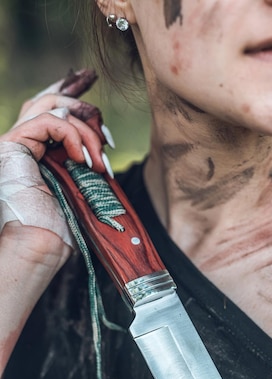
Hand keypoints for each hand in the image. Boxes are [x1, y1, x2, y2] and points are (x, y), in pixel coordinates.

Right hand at [0, 70, 112, 266]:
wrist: (42, 247)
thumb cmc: (61, 230)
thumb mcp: (79, 190)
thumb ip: (82, 166)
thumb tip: (101, 153)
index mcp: (36, 156)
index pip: (49, 113)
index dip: (69, 93)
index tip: (89, 80)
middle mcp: (22, 146)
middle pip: (46, 100)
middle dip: (74, 90)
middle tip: (93, 79)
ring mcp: (14, 145)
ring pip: (51, 108)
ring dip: (84, 128)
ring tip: (99, 156)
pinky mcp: (11, 147)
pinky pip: (48, 122)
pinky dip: (71, 135)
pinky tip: (83, 158)